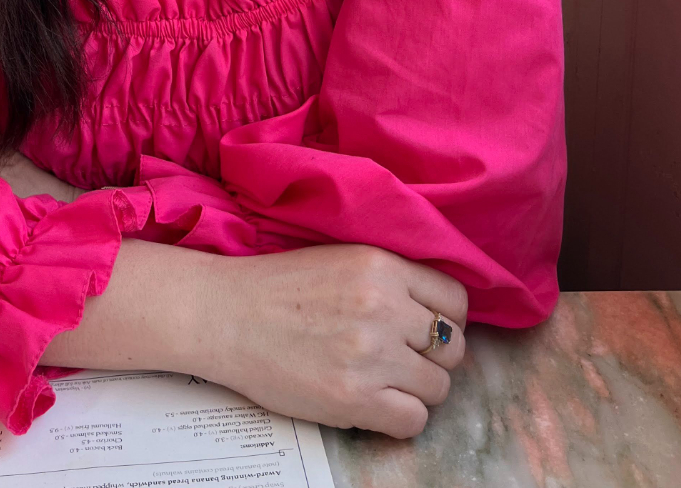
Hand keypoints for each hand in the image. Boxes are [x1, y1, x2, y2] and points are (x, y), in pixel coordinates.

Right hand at [200, 243, 466, 436]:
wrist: (225, 316)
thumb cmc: (277, 288)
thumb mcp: (341, 260)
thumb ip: (390, 278)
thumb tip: (435, 311)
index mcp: (381, 265)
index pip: (455, 299)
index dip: (445, 318)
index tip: (426, 330)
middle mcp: (384, 306)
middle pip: (452, 346)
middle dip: (433, 357)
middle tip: (402, 360)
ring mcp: (371, 354)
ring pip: (438, 387)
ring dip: (416, 389)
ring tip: (384, 383)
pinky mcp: (354, 399)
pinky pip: (414, 421)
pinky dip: (400, 419)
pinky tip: (374, 405)